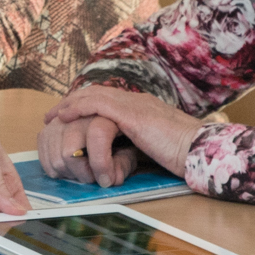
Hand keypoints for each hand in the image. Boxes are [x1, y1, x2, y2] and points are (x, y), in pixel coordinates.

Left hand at [40, 86, 201, 186]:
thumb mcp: (155, 149)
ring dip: (71, 106)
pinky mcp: (133, 114)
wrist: (201, 150)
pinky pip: (98, 105)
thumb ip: (137, 148)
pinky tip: (65, 117)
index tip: (69, 117)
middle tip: (53, 115)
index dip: (85, 106)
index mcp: (143, 108)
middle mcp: (137, 101)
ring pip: (94, 96)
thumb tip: (120, 161)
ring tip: (54, 117)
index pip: (108, 99)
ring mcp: (135, 104)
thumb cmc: (184, 155)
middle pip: (97, 93)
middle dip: (72, 103)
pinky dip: (79, 109)